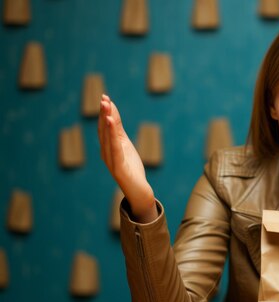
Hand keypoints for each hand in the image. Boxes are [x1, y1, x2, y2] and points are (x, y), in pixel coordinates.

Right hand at [98, 95, 156, 222]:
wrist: (138, 190)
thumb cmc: (131, 167)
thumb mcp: (124, 144)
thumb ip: (118, 130)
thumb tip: (111, 112)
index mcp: (107, 147)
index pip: (105, 127)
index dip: (104, 112)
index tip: (105, 97)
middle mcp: (105, 152)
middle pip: (104, 130)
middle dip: (103, 113)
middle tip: (103, 98)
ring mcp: (110, 160)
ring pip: (107, 137)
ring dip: (106, 120)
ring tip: (106, 106)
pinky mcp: (117, 167)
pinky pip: (114, 148)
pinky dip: (112, 135)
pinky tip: (112, 123)